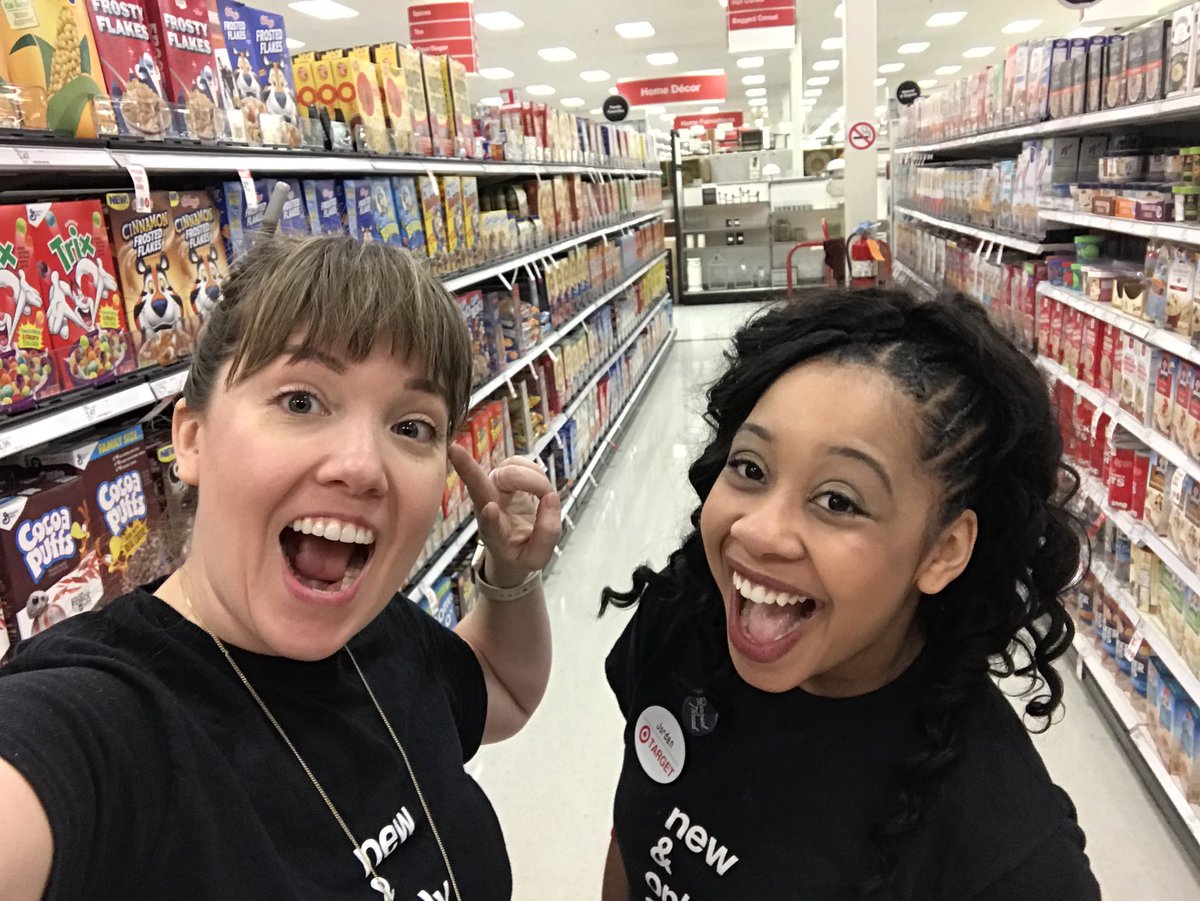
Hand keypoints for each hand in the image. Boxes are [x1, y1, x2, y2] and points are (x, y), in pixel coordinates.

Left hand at [449, 445, 561, 586]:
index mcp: (495, 535)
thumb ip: (547, 533)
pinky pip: (516, 462)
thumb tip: (551, 497)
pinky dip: (534, 470)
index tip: (491, 509)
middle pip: (477, 485)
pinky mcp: (501, 477)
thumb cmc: (520, 554)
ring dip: (533, 477)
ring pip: (509, 468)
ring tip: (543, 494)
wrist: (509, 549)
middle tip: (455, 450)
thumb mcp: (537, 558)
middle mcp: (487, 508)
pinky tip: (538, 486)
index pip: (490, 526)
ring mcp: (492, 489)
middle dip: (467, 469)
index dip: (491, 518)